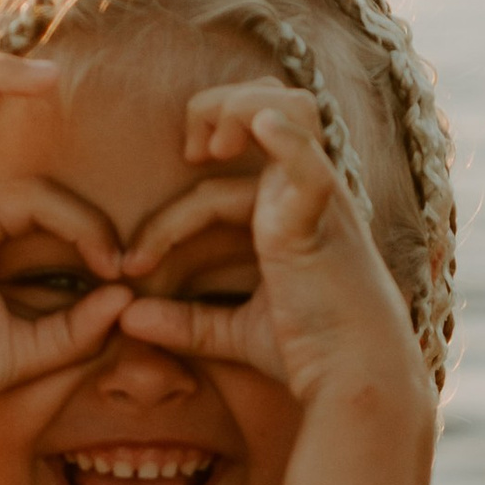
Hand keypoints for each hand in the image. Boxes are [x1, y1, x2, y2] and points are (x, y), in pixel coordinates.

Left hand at [115, 82, 427, 416]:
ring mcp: (318, 197)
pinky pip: (308, 160)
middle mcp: (307, 191)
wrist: (356, 378)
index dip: (169, 218)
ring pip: (287, 109)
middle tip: (188, 155)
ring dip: (239, 110)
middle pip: (265, 106)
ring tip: (205, 150)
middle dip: (215, 111)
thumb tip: (128, 318)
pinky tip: (261, 126)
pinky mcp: (320, 217)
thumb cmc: (311, 353)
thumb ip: (186, 323)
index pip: (219, 186)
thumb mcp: (236, 332)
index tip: (132, 266)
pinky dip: (286, 138)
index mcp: (289, 211)